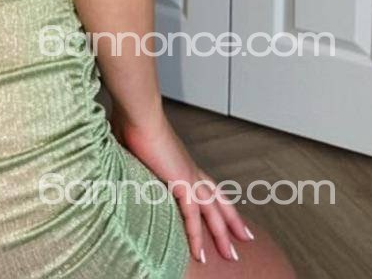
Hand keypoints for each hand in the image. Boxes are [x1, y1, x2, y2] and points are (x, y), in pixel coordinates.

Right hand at [110, 108, 253, 263]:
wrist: (139, 114)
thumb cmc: (134, 123)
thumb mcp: (136, 147)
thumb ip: (137, 158)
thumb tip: (125, 159)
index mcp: (182, 161)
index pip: (206, 184)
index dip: (218, 199)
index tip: (227, 212)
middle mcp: (190, 169)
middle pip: (218, 199)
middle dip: (232, 220)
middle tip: (246, 238)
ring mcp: (188, 176)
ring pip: (213, 212)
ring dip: (222, 234)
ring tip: (231, 255)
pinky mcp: (182, 182)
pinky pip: (192, 217)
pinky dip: (196, 236)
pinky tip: (199, 254)